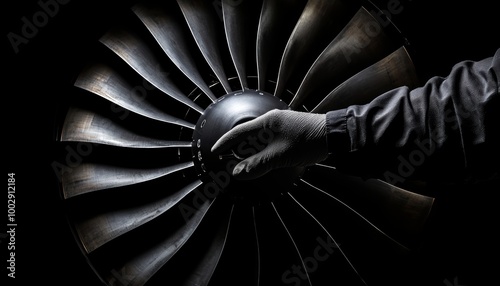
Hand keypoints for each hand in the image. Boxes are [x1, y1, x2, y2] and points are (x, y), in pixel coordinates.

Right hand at [211, 109, 328, 179]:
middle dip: (238, 151)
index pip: (239, 132)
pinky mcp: (290, 133)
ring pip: (260, 140)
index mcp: (267, 122)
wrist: (335, 136)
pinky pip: (270, 143)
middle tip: (230, 164)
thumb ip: (257, 165)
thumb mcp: (280, 156)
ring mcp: (282, 126)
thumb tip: (237, 173)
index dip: (225, 143)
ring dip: (252, 153)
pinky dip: (263, 153)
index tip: (215, 151)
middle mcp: (273, 121)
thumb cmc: (309, 142)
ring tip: (246, 166)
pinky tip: (265, 162)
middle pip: (248, 136)